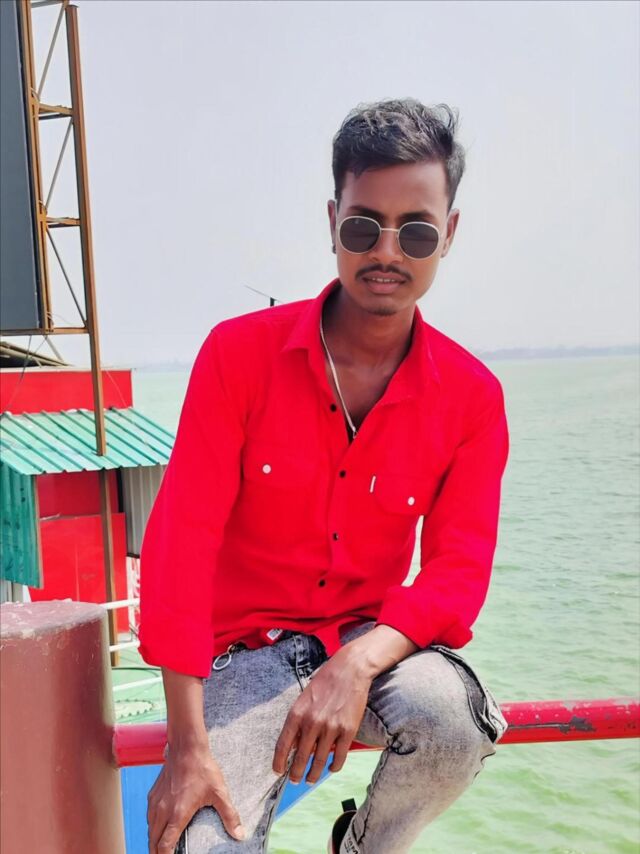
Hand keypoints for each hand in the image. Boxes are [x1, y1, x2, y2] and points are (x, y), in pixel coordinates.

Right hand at [147, 743, 245, 851]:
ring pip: (149, 830)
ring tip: (160, 848)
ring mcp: (156, 802)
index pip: (165, 845)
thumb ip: (229, 815)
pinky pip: (149, 817)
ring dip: (153, 841)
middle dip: (157, 853)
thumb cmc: (203, 768)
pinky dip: (152, 827)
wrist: (186, 747)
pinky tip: (158, 827)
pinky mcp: (153, 794)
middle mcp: (163, 810)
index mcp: (177, 814)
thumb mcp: (219, 792)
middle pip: (153, 841)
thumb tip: (240, 834)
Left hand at [272, 651, 371, 785]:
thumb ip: (299, 722)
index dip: (278, 762)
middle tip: (294, 781)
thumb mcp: (304, 699)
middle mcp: (312, 723)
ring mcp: (331, 728)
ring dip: (313, 775)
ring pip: (319, 761)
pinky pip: (339, 757)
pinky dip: (334, 767)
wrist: (349, 670)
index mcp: (297, 713)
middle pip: (300, 757)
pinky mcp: (348, 731)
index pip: (283, 745)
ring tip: (310, 780)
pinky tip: (331, 769)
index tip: (278, 771)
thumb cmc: (325, 683)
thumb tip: (296, 747)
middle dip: (295, 773)